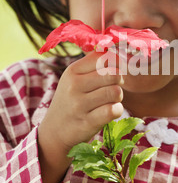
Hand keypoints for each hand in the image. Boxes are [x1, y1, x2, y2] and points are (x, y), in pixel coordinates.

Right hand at [38, 51, 123, 182]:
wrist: (54, 132)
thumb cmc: (71, 101)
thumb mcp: (74, 79)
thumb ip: (93, 64)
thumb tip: (115, 50)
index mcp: (72, 71)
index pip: (104, 57)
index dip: (116, 63)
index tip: (114, 71)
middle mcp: (74, 86)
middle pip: (114, 75)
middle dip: (119, 81)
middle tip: (112, 88)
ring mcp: (80, 105)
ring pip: (116, 92)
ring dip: (118, 98)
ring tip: (109, 101)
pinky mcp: (87, 122)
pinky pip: (114, 110)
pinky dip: (116, 110)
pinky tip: (109, 112)